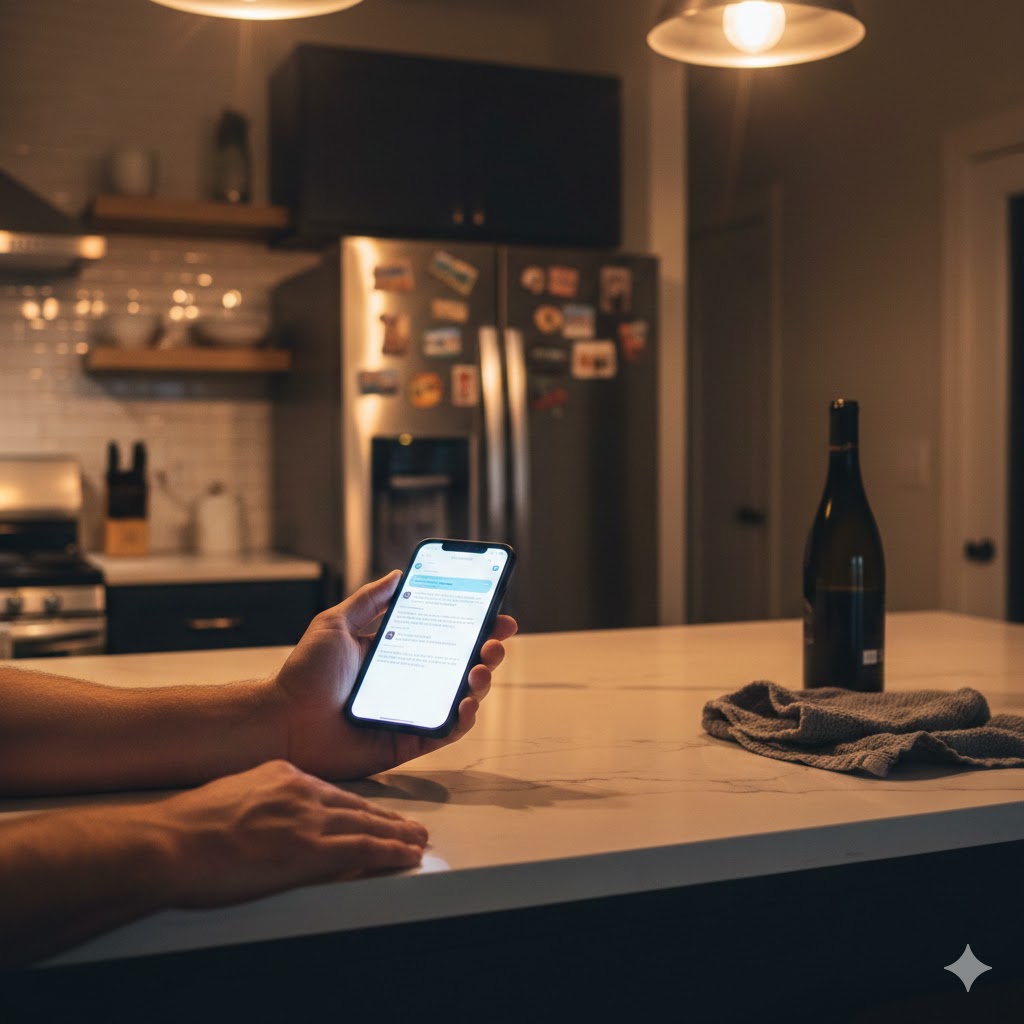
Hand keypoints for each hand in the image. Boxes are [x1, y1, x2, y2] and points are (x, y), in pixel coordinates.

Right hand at [153, 760, 428, 907]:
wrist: (171, 842)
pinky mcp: (310, 850)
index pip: (331, 791)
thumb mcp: (232, 798)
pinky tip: (406, 856)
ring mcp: (308, 819)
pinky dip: (390, 852)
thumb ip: (260, 804)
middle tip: (409, 826)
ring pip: (367, 824)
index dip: (356, 805)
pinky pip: (363, 848)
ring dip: (397, 834)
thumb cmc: (188, 828)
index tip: (369, 812)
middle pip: (356, 805)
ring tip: (417, 841)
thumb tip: (269, 823)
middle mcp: (302, 790)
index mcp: (282, 775)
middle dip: (386, 817)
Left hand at [269, 571, 517, 779]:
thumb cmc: (304, 674)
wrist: (283, 719)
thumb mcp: (336, 623)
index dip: (475, 626)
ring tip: (481, 668)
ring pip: (462, 698)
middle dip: (487, 651)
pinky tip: (466, 701)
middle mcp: (410, 683)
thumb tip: (398, 573)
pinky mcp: (408, 742)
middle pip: (462, 666)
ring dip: (481, 682)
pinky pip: (445, 731)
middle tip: (495, 641)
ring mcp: (412, 713)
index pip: (446, 637)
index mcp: (398, 654)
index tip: (497, 614)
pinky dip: (463, 718)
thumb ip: (368, 600)